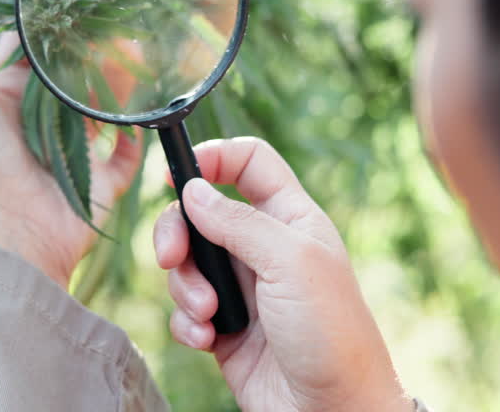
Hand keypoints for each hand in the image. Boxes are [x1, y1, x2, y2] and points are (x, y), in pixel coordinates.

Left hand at [0, 0, 141, 288]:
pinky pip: (128, 150)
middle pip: (72, 73)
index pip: (29, 52)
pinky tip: (145, 102)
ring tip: (137, 45)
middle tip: (114, 15)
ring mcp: (74, 151)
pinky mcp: (103, 179)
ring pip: (103, 104)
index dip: (46, 24)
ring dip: (120, 77)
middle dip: (92, 46)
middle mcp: (40, 122)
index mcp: (6, 98)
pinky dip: (137, 129)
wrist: (7, 230)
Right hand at [153, 137, 414, 411]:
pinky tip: (208, 340)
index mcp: (291, 218)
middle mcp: (265, 247)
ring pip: (187, 263)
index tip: (176, 176)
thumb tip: (192, 191)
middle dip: (177, 232)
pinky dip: (187, 322)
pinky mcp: (225, 328)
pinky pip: (186, 310)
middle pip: (201, 212)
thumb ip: (237, 222)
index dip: (213, 158)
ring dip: (185, 287)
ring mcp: (244, 288)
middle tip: (169, 257)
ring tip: (208, 314)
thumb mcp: (289, 262)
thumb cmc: (330, 333)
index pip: (249, 162)